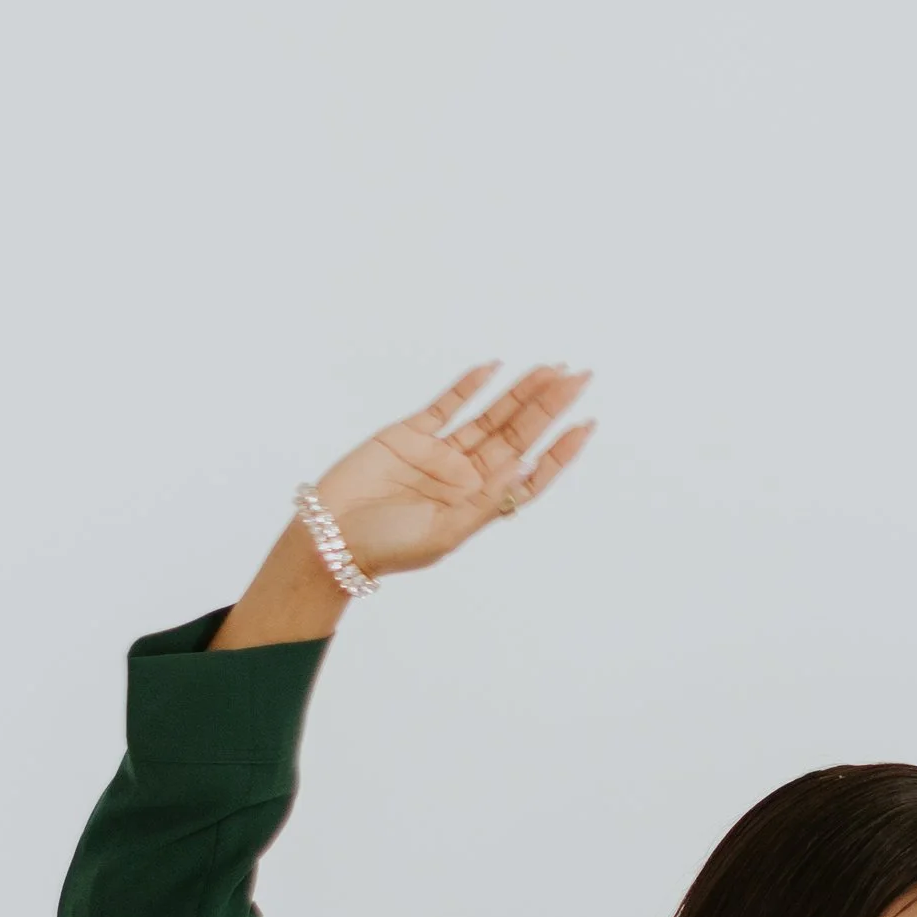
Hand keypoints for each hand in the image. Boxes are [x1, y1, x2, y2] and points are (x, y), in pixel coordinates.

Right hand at [315, 361, 595, 576]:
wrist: (330, 536)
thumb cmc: (387, 547)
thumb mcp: (444, 533)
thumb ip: (485, 501)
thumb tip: (526, 467)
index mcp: (478, 503)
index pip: (530, 472)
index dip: (559, 450)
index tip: (586, 425)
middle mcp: (465, 475)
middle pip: (516, 435)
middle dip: (548, 407)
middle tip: (578, 378)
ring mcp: (438, 453)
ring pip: (489, 415)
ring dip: (519, 393)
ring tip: (550, 369)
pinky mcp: (408, 434)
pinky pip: (445, 405)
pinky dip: (467, 386)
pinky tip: (493, 369)